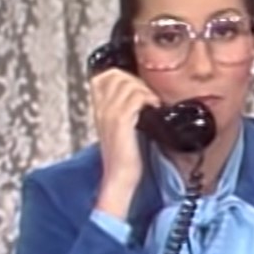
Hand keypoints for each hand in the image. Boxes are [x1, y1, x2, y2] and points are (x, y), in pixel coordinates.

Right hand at [91, 68, 160, 219]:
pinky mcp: (120, 122)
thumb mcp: (120, 128)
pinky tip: (154, 108)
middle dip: (136, 80)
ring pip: (126, 84)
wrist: (120, 177)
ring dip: (144, 89)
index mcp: (98, 109)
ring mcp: (109, 114)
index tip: (138, 88)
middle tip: (148, 95)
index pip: (103, 76)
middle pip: (115, 75)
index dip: (123, 76)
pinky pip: (134, 98)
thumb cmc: (124, 157)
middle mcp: (101, 109)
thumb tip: (140, 96)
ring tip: (152, 102)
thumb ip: (124, 110)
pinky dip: (148, 99)